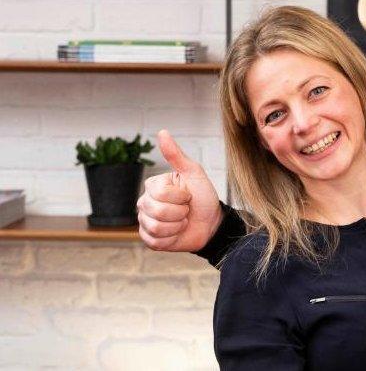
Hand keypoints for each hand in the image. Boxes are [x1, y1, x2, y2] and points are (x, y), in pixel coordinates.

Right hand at [137, 129, 222, 251]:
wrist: (212, 223)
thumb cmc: (204, 196)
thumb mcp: (194, 173)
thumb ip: (177, 155)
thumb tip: (162, 132)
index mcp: (153, 185)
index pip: (160, 193)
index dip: (180, 197)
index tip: (188, 195)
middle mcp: (145, 202)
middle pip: (156, 211)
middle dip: (180, 212)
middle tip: (186, 210)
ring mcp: (145, 221)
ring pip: (155, 227)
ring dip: (177, 226)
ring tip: (183, 221)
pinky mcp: (149, 239)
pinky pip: (154, 241)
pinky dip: (171, 238)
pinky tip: (177, 233)